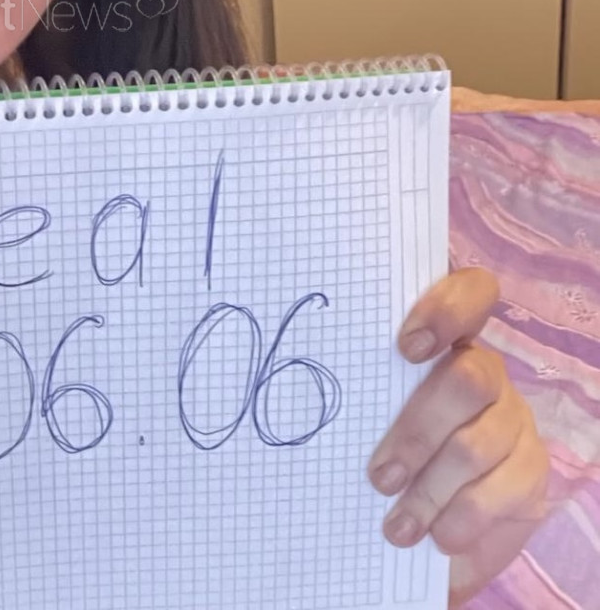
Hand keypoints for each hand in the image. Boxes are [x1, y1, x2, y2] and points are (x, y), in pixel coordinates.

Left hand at [367, 267, 548, 606]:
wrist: (426, 517)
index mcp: (444, 340)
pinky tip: (438, 533)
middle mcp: (485, 371)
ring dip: (431, 490)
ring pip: (479, 444)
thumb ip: (356, 383)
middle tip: (379, 476)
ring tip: (396, 524)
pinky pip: (505, 491)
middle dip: (418, 431)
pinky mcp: (531, 469)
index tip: (406, 346)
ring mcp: (514, 419)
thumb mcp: (366, 409)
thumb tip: (292, 379)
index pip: (472, 292)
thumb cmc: (381, 443)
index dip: (447, 309)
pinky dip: (463, 517)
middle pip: (469, 380)